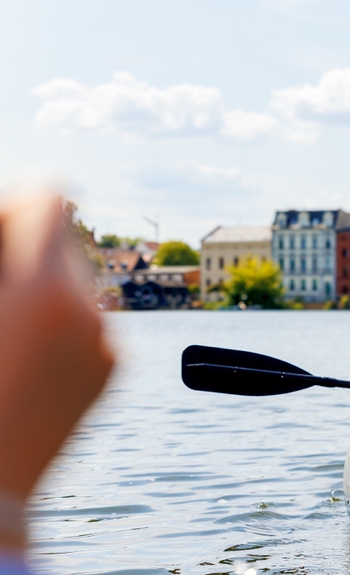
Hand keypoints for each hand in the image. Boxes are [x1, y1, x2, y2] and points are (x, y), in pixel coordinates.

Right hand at [0, 194, 114, 552]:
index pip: (48, 200)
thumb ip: (2, 257)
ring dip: (37, 282)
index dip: (12, 205)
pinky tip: (18, 351)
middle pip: (63, 238)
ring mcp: (108, 345)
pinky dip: (53, 318)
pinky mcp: (111, 372)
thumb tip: (13, 220)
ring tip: (4, 322)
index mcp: (49, 291)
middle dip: (21, 247)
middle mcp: (94, 313)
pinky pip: (85, 319)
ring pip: (75, 280)